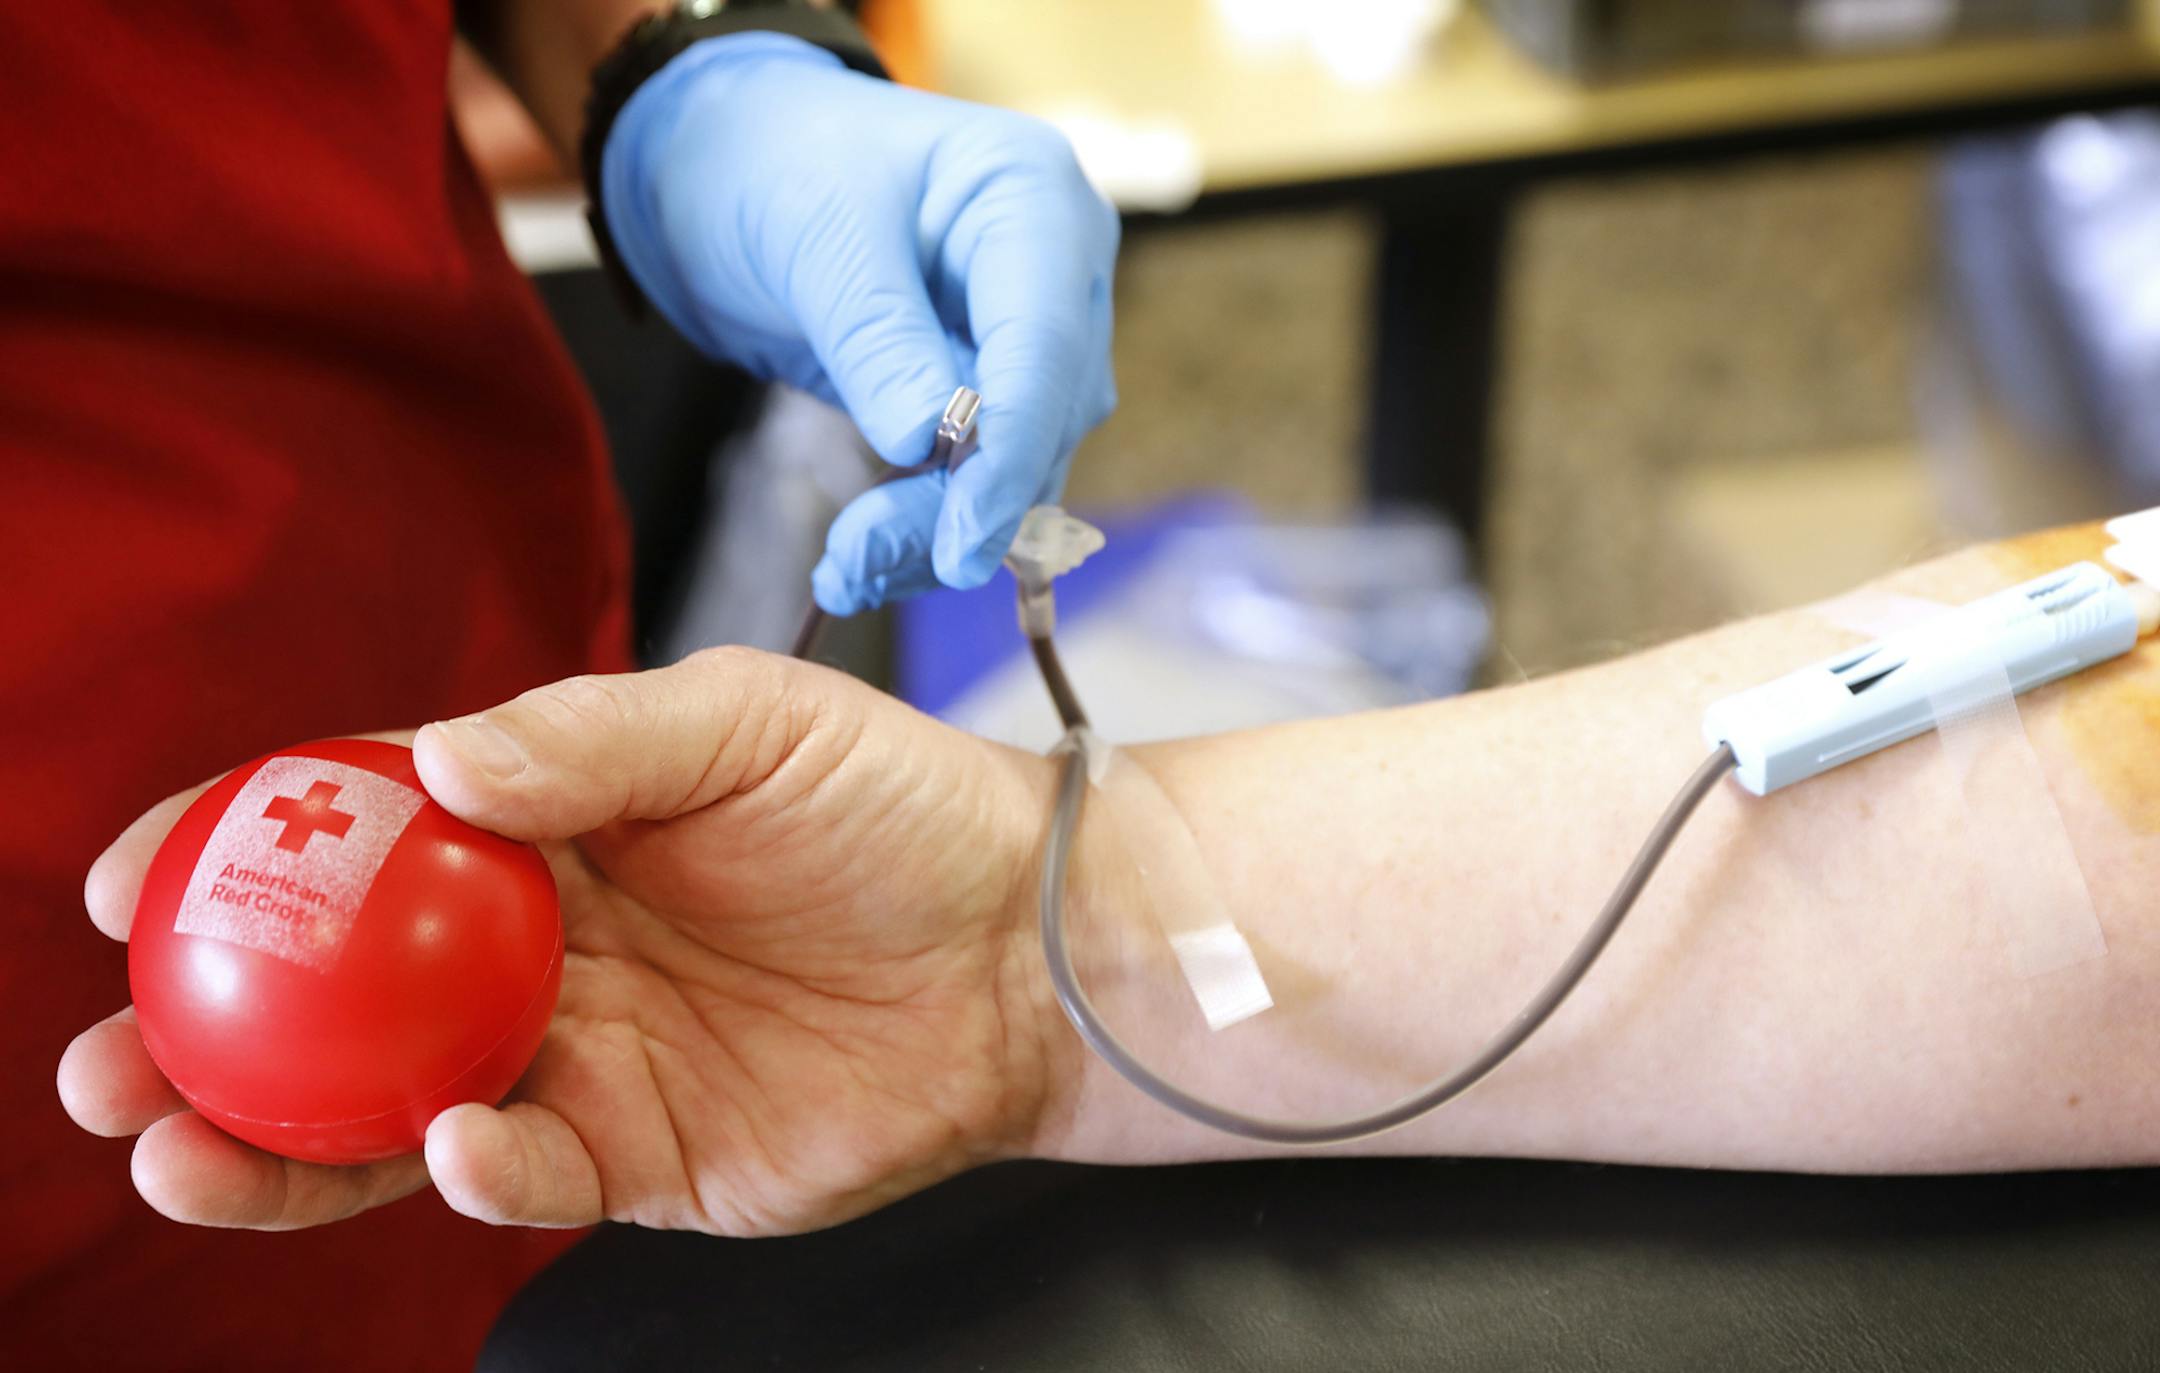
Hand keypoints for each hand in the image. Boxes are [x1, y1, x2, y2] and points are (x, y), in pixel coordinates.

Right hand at [58, 650, 1073, 1233]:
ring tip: (174, 1148)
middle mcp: (539, 949)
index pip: (358, 837)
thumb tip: (430, 761)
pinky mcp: (644, 1154)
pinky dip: (472, 1169)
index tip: (130, 876)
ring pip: (394, 1109)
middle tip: (107, 1056)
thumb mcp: (742, 720)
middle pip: (338, 997)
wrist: (1024, 943)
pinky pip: (525, 1173)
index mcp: (544, 828)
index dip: (240, 852)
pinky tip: (452, 1140)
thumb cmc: (895, 806)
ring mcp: (582, 1058)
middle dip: (210, 1031)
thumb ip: (590, 737)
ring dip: (280, 1140)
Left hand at [601, 33, 1120, 613]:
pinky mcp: (984, 393)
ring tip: (842, 572)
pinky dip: (920, 528)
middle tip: (856, 562)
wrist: (723, 167)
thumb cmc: (770, 164)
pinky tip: (858, 563)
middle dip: (958, 507)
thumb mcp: (815, 238)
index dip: (1010, 456)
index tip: (963, 548)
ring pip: (1018, 469)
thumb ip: (877, 338)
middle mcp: (1057, 273)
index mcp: (1035, 201)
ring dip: (935, 533)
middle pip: (1043, 422)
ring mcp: (1028, 336)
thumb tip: (927, 441)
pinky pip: (976, 480)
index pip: (1045, 349)